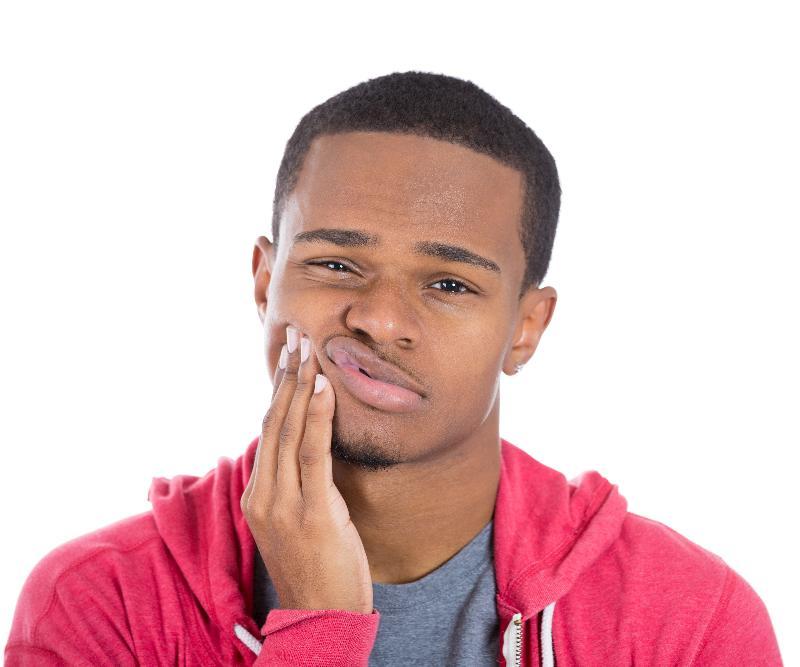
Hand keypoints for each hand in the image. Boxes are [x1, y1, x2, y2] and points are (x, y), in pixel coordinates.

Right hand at [241, 325, 373, 612]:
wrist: (320, 619)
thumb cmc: (318, 570)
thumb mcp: (303, 521)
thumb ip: (301, 485)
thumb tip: (315, 448)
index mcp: (259, 495)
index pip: (268, 429)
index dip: (278, 389)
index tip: (289, 354)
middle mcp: (263, 495)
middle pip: (273, 421)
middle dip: (286, 375)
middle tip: (296, 334)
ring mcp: (282, 504)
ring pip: (288, 431)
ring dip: (299, 385)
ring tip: (308, 348)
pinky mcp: (309, 513)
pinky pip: (311, 454)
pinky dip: (315, 417)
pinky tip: (322, 387)